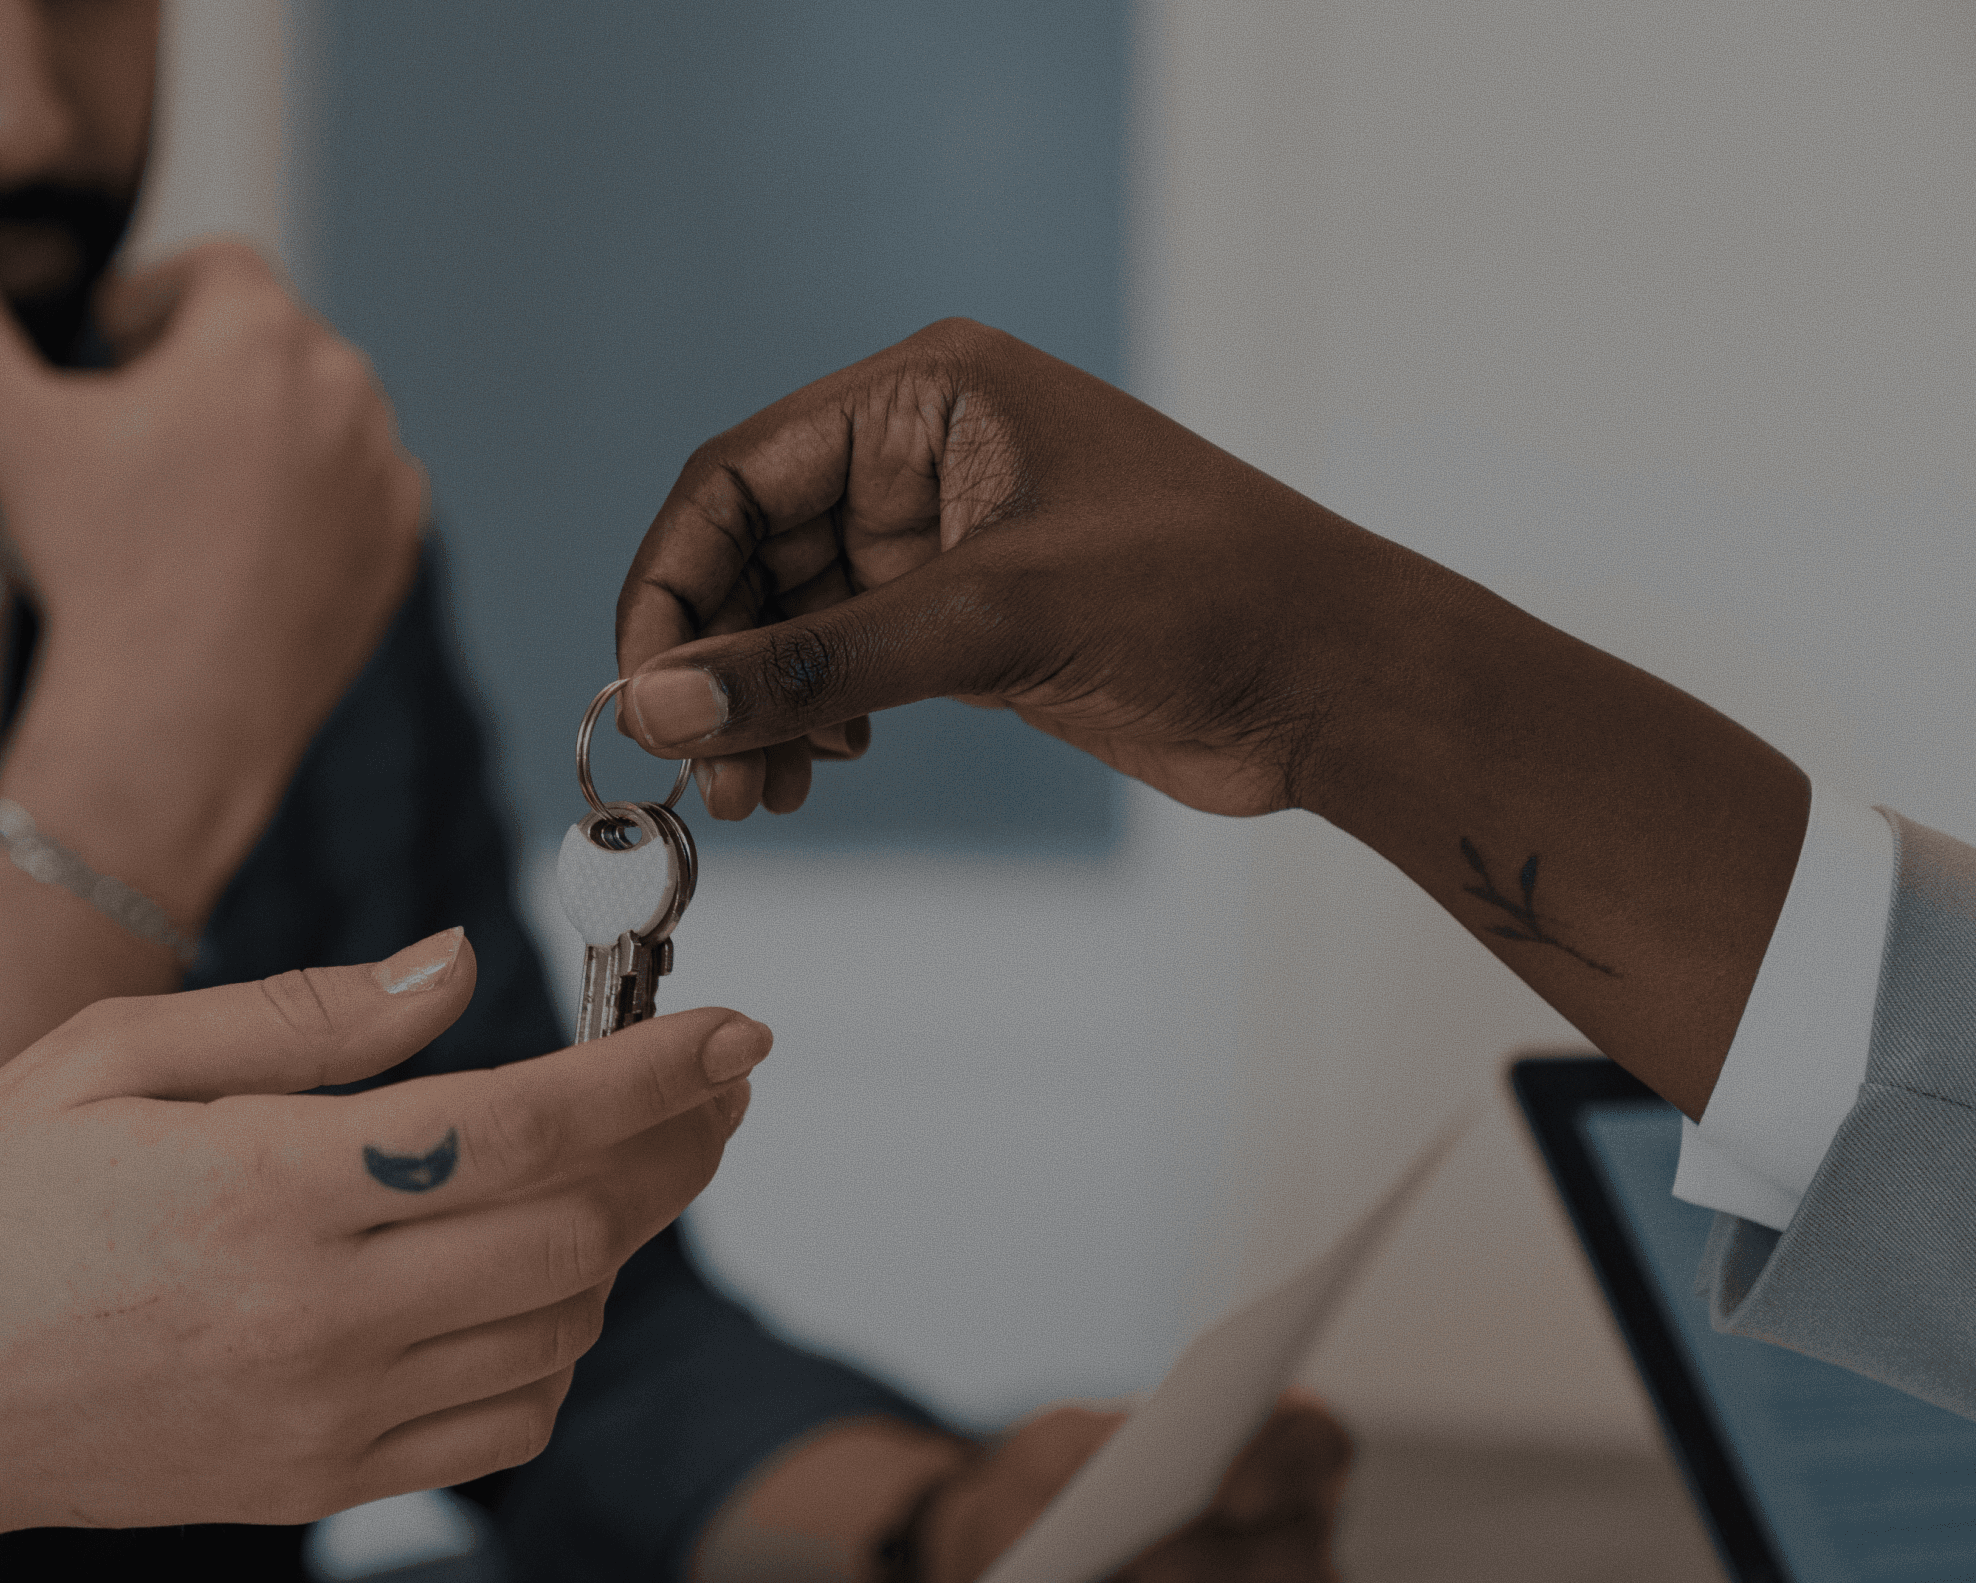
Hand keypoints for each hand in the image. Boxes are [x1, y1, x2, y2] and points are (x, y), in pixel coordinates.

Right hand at [0, 206, 427, 876]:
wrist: (176, 718)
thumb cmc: (96, 569)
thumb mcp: (6, 428)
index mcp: (257, 335)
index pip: (216, 267)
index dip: (156, 296)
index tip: (115, 342)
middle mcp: (343, 388)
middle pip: (270, 340)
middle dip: (207, 366)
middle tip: (140, 427)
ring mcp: (380, 471)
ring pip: (319, 415)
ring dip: (266, 429)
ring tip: (189, 488)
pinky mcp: (396, 546)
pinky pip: (357, 492)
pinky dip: (311, 502)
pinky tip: (243, 544)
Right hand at [0, 926, 772, 1531]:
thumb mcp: (107, 1055)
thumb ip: (301, 1016)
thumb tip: (459, 965)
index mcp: (266, 1186)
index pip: (524, 1127)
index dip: (654, 1076)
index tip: (739, 1029)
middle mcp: (316, 1315)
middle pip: (576, 1235)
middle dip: (670, 1149)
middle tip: (704, 1083)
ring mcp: (326, 1415)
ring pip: (558, 1331)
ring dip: (617, 1241)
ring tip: (617, 1164)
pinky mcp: (320, 1482)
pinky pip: (505, 1424)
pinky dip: (555, 1346)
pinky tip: (532, 1279)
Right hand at [610, 317, 1463, 822]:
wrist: (1334, 682)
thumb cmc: (1205, 600)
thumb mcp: (994, 622)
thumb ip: (819, 664)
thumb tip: (660, 703)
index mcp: (926, 396)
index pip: (736, 476)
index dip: (673, 583)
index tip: (642, 688)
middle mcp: (918, 455)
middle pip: (749, 553)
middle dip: (716, 663)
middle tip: (700, 767)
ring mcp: (938, 543)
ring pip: (788, 621)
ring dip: (755, 708)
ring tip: (759, 792)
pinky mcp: (963, 623)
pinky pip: (841, 666)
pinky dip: (808, 722)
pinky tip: (816, 772)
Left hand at [932, 1393, 1350, 1582]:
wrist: (1038, 1560)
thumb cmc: (1060, 1483)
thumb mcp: (1052, 1450)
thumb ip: (1068, 1465)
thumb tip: (1077, 1518)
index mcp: (1273, 1442)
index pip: (1316, 1443)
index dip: (1287, 1470)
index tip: (1231, 1497)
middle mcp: (1304, 1530)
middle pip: (1290, 1555)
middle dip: (1209, 1574)